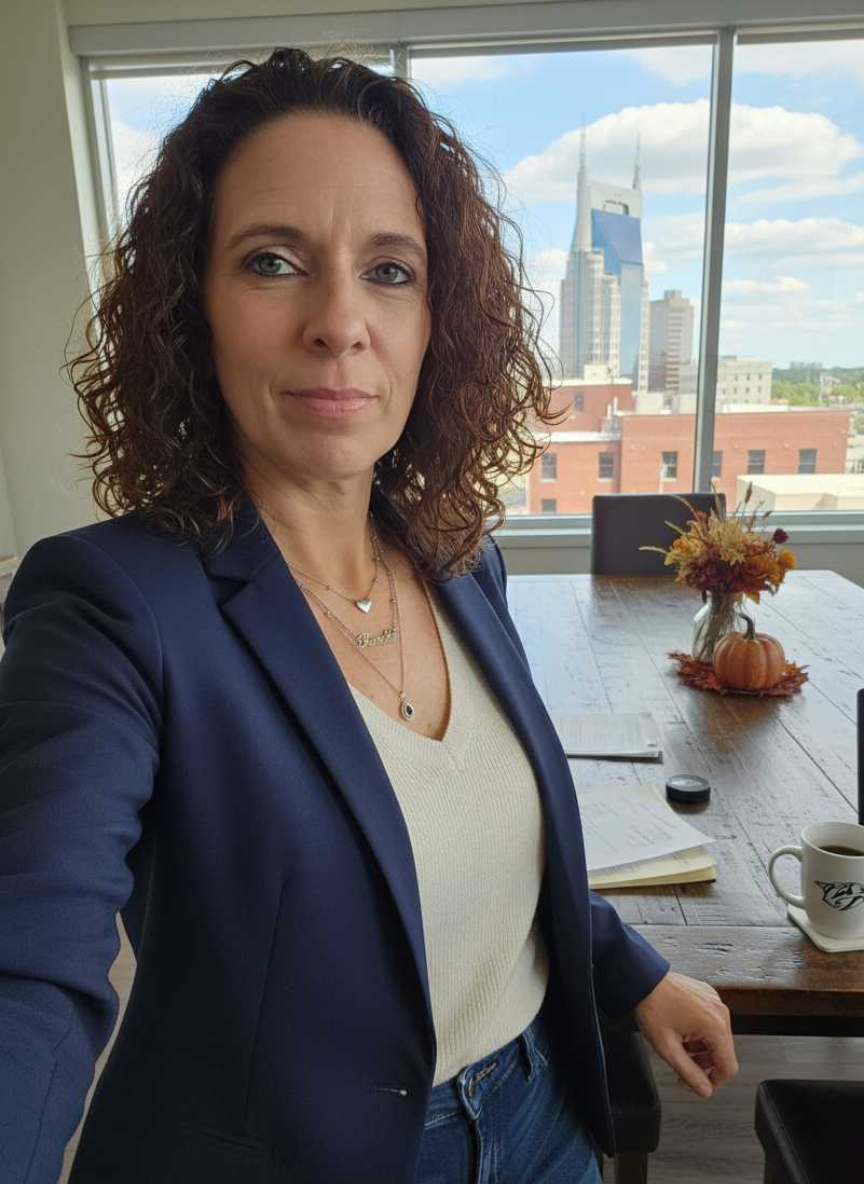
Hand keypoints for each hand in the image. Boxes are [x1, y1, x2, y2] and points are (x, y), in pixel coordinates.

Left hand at [634, 971, 737, 1097]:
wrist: (643, 979)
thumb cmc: (652, 1006)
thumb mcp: (668, 1048)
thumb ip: (689, 1074)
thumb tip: (704, 1089)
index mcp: (714, 1025)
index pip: (729, 1066)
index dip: (715, 1081)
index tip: (701, 1084)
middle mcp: (719, 1011)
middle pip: (724, 1052)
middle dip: (705, 1065)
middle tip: (684, 1068)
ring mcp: (714, 1001)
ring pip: (718, 1038)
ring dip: (702, 1049)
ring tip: (680, 1048)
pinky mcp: (708, 996)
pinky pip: (712, 1022)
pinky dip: (700, 1033)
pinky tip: (682, 1032)